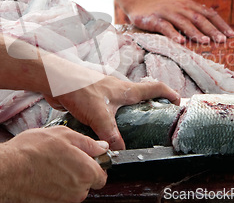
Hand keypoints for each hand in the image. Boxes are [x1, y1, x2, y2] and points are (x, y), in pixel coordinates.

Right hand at [0, 127, 108, 202]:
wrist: (6, 170)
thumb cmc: (33, 151)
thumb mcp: (64, 135)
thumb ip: (88, 143)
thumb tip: (101, 147)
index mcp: (86, 172)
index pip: (101, 175)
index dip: (94, 164)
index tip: (86, 157)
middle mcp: (78, 191)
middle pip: (87, 183)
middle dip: (79, 171)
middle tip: (63, 157)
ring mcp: (64, 201)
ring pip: (72, 189)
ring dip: (66, 178)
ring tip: (50, 164)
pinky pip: (59, 194)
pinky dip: (54, 185)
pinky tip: (43, 174)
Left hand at [45, 76, 180, 149]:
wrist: (55, 81)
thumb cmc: (79, 89)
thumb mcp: (98, 115)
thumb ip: (110, 135)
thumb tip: (120, 152)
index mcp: (126, 90)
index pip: (154, 88)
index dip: (169, 94)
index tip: (178, 102)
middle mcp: (118, 89)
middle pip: (141, 96)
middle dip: (150, 106)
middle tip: (155, 122)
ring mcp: (105, 93)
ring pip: (123, 104)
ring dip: (129, 114)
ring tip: (131, 131)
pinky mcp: (93, 98)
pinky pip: (108, 109)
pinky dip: (111, 118)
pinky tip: (105, 130)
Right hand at [127, 0, 233, 43]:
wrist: (140, 1)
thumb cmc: (165, 10)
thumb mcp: (182, 11)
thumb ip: (195, 18)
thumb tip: (215, 32)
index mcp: (190, 5)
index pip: (209, 14)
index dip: (220, 24)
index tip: (231, 35)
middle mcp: (180, 7)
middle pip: (199, 18)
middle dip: (211, 29)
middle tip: (222, 40)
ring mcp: (167, 13)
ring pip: (184, 22)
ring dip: (195, 32)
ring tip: (205, 42)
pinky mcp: (154, 19)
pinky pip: (165, 27)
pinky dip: (174, 34)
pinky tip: (181, 42)